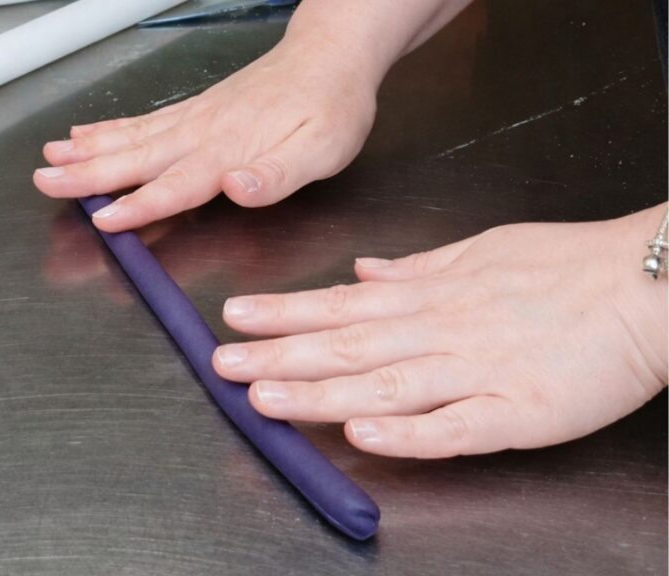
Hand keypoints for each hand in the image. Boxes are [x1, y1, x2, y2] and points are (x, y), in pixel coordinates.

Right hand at [33, 27, 377, 231]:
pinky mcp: (196, 110)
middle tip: (44, 182)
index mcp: (231, 150)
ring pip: (132, 137)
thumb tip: (235, 189)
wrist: (331, 55)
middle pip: (138, 158)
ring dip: (88, 150)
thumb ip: (276, 175)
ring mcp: (196, 118)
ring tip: (49, 159)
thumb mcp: (322, 150)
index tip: (103, 219)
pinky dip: (109, 128)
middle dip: (88, 174)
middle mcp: (204, 132)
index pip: (177, 183)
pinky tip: (84, 134)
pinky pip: (143, 122)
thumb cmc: (331, 106)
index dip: (140, 204)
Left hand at [212, 205, 668, 457]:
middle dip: (280, 356)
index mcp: (433, 295)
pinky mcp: (517, 414)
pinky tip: (361, 437)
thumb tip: (364, 269)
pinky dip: (407, 433)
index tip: (236, 316)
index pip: (343, 304)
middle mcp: (441, 331)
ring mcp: (477, 372)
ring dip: (320, 394)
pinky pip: (454, 429)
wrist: (649, 286)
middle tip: (222, 364)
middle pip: (348, 346)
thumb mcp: (483, 250)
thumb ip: (418, 268)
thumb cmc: (568, 266)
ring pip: (384, 385)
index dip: (286, 313)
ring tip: (265, 398)